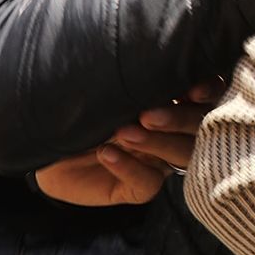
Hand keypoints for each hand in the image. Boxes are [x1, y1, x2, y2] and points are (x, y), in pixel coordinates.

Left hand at [33, 81, 220, 206]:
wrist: (46, 139)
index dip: (209, 94)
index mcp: (174, 102)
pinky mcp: (137, 188)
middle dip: (180, 120)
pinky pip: (147, 183)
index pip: (207, 98)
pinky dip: (128, 167)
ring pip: (179, 158)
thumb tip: (155, 67)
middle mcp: (173, 133)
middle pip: (199, 130)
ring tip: (124, 132)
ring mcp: (158, 161)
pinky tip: (106, 153)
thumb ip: (136, 82)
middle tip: (148, 113)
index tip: (193, 89)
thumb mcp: (108, 86)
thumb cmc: (81, 104)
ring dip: (156, 143)